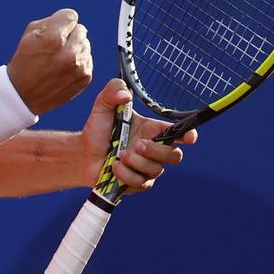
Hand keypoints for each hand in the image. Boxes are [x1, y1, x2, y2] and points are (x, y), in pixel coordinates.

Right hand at [6, 9, 92, 114]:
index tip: (55, 29)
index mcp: (53, 38)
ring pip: (85, 44)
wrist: (23, 95)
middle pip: (81, 29)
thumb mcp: (29, 35)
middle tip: (55, 46)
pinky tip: (64, 68)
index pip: (71, 16)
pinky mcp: (85, 77)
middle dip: (69, 35)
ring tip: (59, 59)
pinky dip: (78, 62)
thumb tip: (69, 20)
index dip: (61, 21)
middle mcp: (69, 53)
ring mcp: (79, 67)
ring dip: (75, 48)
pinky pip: (88, 59)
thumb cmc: (25, 62)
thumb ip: (51, 21)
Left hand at [79, 79, 197, 192]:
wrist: (83, 153)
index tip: (190, 137)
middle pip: (174, 156)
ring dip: (136, 162)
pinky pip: (140, 183)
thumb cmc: (98, 128)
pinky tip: (114, 167)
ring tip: (119, 155)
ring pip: (156, 170)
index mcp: (152, 130)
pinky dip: (126, 175)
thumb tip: (125, 95)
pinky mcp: (137, 184)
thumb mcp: (103, 105)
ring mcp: (147, 168)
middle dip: (157, 151)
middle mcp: (154, 150)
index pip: (178, 133)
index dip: (189, 135)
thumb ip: (113, 90)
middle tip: (137, 144)